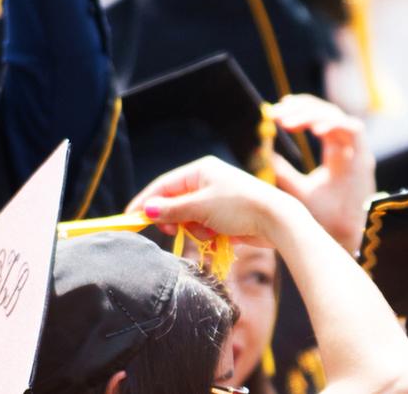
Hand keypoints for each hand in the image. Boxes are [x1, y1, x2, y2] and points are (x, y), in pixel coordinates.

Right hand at [126, 156, 310, 249]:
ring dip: (194, 229)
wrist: (277, 221)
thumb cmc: (240, 207)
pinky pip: (205, 227)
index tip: (131, 218)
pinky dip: (208, 235)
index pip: (164, 185)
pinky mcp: (226, 216)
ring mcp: (218, 199)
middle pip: (175, 203)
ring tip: (209, 232)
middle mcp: (208, 181)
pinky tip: (219, 238)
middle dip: (175, 219)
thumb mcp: (201, 207)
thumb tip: (148, 210)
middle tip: (174, 230)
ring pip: (190, 219)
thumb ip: (173, 210)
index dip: (147, 201)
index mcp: (201, 170)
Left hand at [267, 95, 373, 250]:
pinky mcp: (365, 160)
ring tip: (288, 123)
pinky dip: (334, 125)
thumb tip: (262, 152)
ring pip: (337, 117)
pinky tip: (314, 130)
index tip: (276, 112)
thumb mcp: (296, 189)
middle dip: (302, 108)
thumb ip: (282, 170)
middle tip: (278, 113)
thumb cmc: (323, 218)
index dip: (300, 110)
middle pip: (327, 112)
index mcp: (335, 152)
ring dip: (312, 115)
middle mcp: (348, 149)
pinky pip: (353, 130)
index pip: (320, 119)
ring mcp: (358, 153)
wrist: (342, 237)